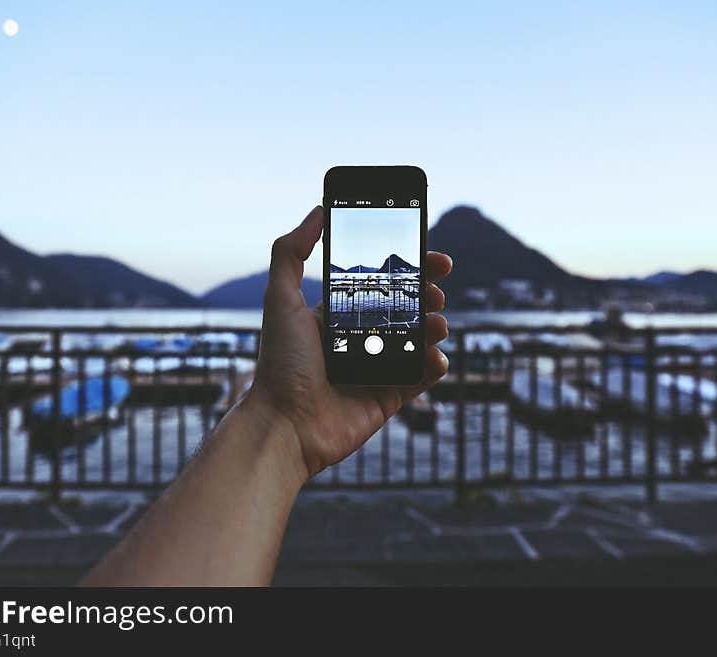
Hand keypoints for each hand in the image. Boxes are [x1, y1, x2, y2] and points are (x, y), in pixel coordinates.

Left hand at [244, 205, 452, 479]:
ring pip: (418, 341)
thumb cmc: (280, 365)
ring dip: (434, 326)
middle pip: (404, 310)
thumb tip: (317, 210)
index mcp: (335, 317)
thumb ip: (290, 253)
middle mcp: (357, 341)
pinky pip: (422, 378)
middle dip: (426, 294)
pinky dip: (435, 366)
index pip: (378, 285)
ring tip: (436, 323)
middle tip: (437, 289)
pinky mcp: (389, 398)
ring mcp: (375, 370)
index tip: (431, 256)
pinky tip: (436, 356)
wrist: (286, 426)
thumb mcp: (279, 299)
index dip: (407, 269)